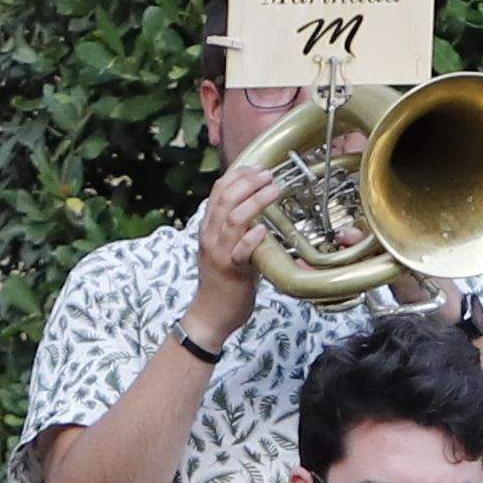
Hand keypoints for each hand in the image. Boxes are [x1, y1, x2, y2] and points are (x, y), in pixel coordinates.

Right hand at [184, 144, 281, 333]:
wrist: (210, 315)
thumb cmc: (223, 281)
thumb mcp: (225, 248)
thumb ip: (236, 229)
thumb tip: (258, 208)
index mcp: (208, 228)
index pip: (218, 192)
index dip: (237, 176)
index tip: (257, 168)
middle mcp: (210, 237)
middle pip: (225, 199)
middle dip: (248, 183)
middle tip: (268, 175)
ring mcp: (219, 253)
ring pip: (233, 220)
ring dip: (255, 202)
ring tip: (273, 190)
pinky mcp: (230, 271)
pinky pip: (240, 251)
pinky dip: (251, 238)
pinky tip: (264, 229)